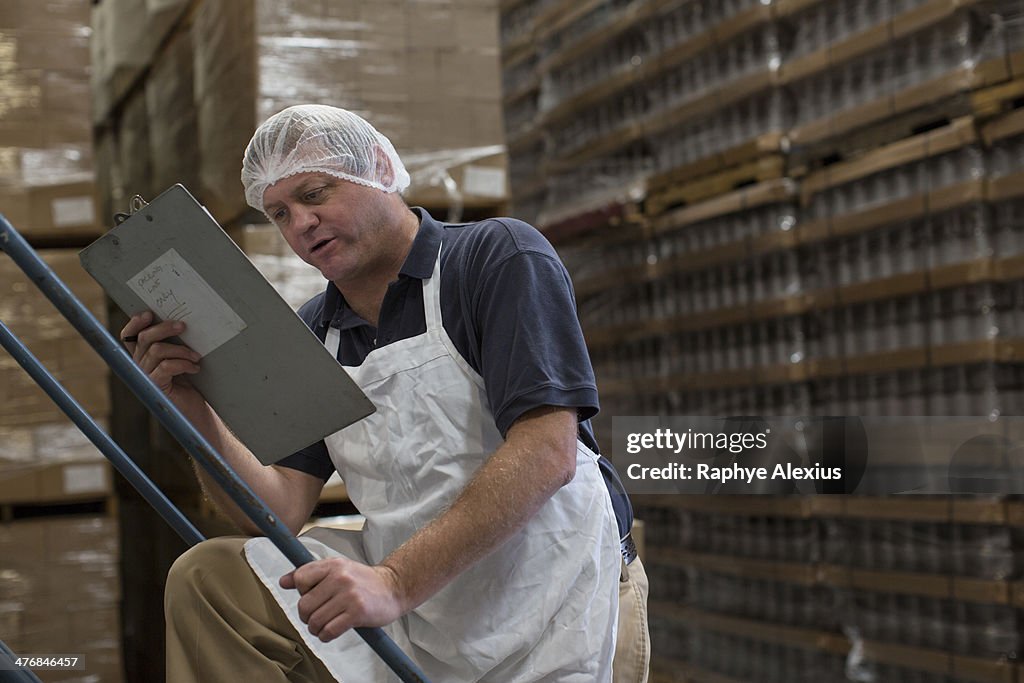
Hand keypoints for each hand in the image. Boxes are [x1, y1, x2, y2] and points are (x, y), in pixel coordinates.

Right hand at [120, 311, 202, 403]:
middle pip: (144, 338)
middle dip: (164, 328)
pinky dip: (183, 364)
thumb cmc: (191, 383)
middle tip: (183, 326)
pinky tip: (195, 368)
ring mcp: (146, 377)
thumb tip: (180, 322)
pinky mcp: (156, 387)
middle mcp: (139, 365)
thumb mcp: (181, 358)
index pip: (129, 336)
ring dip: (181, 350)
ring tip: (196, 356)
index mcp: (143, 356)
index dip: (135, 324)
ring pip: (157, 350)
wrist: (197, 411)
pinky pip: (166, 366)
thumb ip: (174, 343)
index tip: (149, 314)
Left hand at [279, 557, 406, 642]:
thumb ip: (310, 574)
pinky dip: (325, 636)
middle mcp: (340, 578)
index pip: (300, 579)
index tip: (313, 596)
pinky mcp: (357, 612)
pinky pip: (329, 631)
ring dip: (316, 629)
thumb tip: (283, 581)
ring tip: (324, 625)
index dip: (302, 592)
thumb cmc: (363, 581)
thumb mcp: (337, 569)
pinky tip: (331, 631)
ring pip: (315, 620)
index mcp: (333, 565)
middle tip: (317, 617)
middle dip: (306, 616)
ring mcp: (349, 595)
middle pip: (304, 605)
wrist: (393, 588)